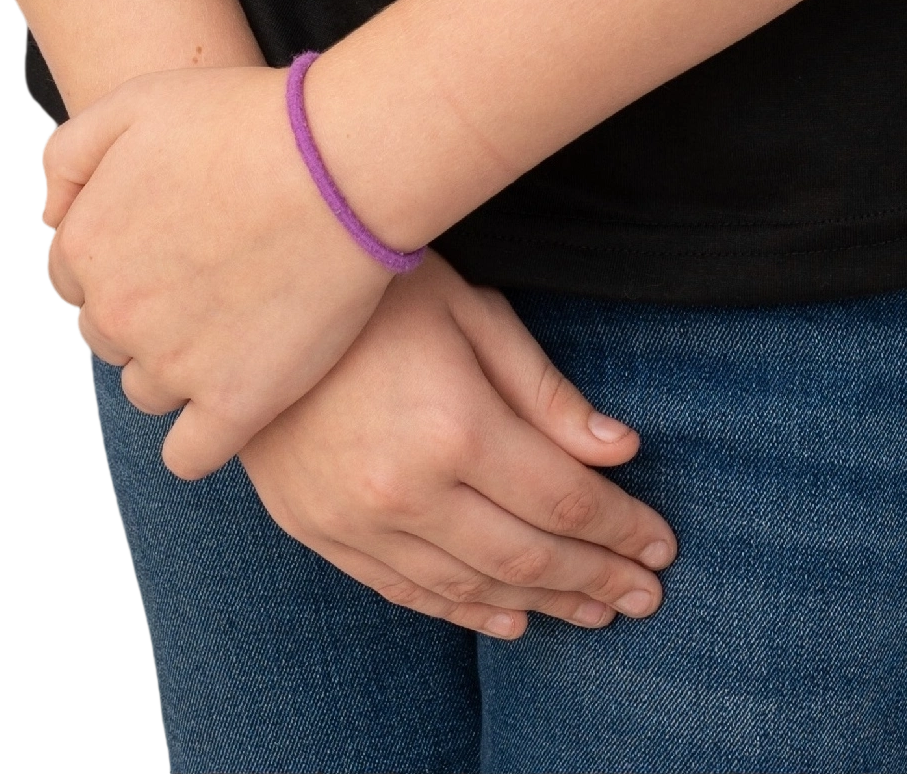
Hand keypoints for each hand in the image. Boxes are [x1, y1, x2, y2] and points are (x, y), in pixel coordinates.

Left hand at [40, 62, 391, 475]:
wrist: (340, 160)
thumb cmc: (244, 120)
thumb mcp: (135, 101)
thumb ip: (68, 156)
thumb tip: (47, 217)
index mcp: (86, 246)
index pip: (73, 282)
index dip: (120, 261)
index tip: (167, 245)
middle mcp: (117, 315)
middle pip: (108, 337)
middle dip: (143, 312)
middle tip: (203, 277)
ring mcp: (174, 366)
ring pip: (147, 391)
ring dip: (175, 367)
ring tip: (232, 321)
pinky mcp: (234, 406)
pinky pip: (188, 456)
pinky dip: (199, 437)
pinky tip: (229, 401)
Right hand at [241, 260, 673, 640]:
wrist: (243, 299)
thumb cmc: (374, 286)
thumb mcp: (469, 310)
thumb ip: (544, 390)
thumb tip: (619, 451)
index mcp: (455, 426)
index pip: (564, 499)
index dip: (622, 528)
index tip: (662, 544)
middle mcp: (407, 490)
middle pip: (528, 556)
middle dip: (599, 578)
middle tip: (648, 597)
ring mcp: (357, 522)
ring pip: (474, 587)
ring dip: (546, 605)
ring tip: (598, 612)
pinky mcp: (320, 534)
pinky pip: (410, 593)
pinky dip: (468, 612)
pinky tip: (513, 621)